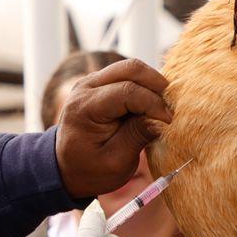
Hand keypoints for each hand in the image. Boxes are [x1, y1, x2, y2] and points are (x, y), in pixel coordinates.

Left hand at [54, 58, 172, 199]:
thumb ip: (137, 137)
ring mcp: (92, 82)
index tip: (169, 122)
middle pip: (130, 69)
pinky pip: (128, 75)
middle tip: (170, 109)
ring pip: (131, 68)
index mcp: (85, 108)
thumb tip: (162, 119)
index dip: (153, 104)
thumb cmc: (90, 169)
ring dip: (152, 84)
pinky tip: (151, 106)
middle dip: (157, 86)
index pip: (126, 92)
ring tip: (161, 109)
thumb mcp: (115, 162)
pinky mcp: (101, 83)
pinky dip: (144, 86)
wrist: (66, 167)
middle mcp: (86, 87)